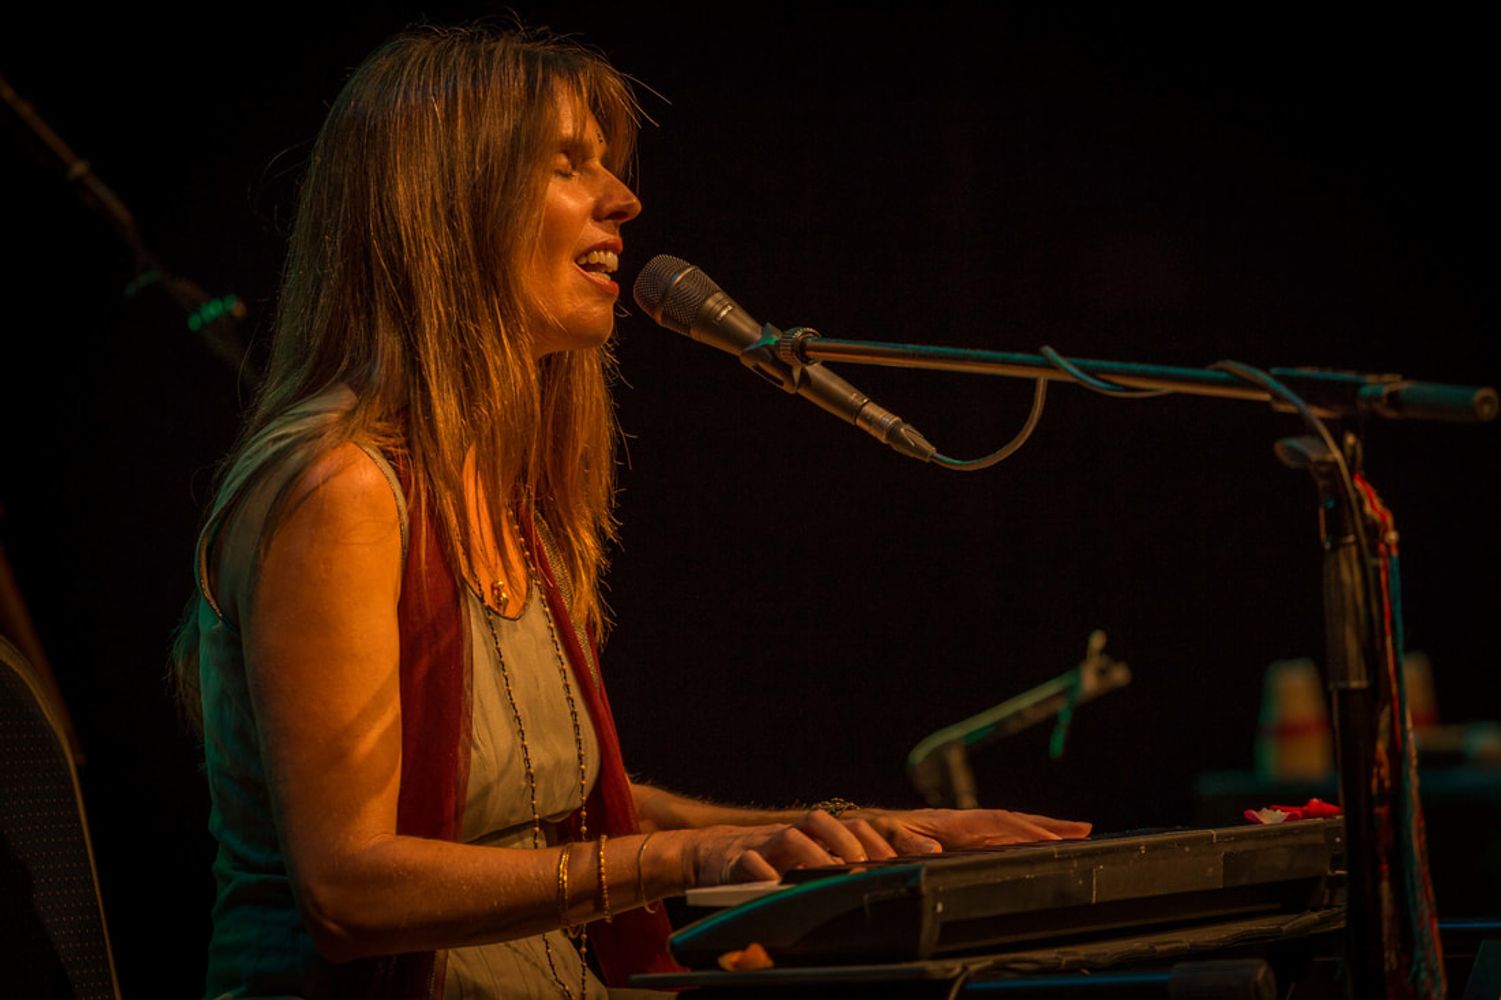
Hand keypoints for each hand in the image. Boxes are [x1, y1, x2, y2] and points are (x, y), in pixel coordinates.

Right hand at [681, 810, 899, 885]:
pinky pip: (750, 862)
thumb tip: (880, 879)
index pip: (849, 825)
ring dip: (815, 855)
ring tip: (832, 875)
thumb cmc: (765, 860)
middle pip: (821, 822)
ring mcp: (762, 844)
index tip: (897, 860)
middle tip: (866, 867)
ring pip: (791, 838)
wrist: (707, 853)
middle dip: (848, 843)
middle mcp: (790, 834)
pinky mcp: (735, 862)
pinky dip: (766, 873)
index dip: (876, 840)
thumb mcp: (801, 860)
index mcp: (810, 834)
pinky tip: (780, 886)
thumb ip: (835, 865)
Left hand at [849, 808, 1091, 854]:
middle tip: (1084, 831)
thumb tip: (933, 851)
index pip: (998, 823)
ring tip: (1073, 836)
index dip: (1030, 829)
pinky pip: (992, 839)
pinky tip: (1032, 848)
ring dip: (1038, 832)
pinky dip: (1017, 841)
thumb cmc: (870, 833)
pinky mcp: (955, 838)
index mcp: (949, 821)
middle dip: (1047, 826)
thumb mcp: (885, 837)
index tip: (1061, 834)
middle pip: (1011, 822)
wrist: (856, 827)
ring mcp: (960, 829)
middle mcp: (960, 822)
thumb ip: (907, 842)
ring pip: (1005, 830)